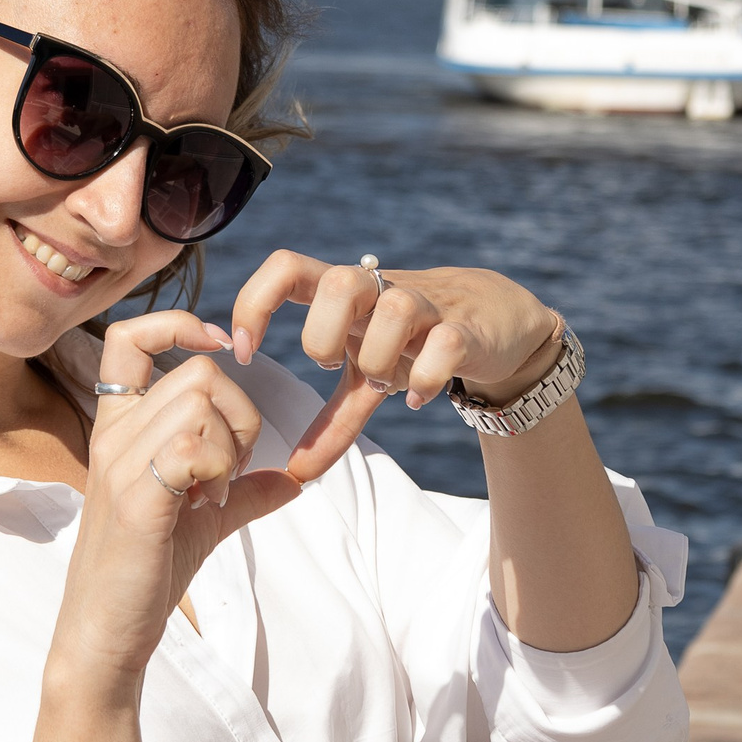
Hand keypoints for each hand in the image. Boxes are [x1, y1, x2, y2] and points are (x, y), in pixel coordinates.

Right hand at [55, 310, 302, 685]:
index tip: (217, 349)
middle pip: (200, 374)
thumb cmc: (144, 575)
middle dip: (239, 416)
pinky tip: (210, 504)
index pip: (130, 338)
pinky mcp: (136, 498)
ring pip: (202, 404)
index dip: (178, 326)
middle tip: (228, 472)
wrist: (105, 633)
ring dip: (230, 447)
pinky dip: (220, 470)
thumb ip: (244, 491)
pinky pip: (193, 446)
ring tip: (215, 494)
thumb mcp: (203, 521)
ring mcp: (121, 464)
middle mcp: (114, 436)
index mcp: (120, 429)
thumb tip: (293, 480)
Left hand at [229, 254, 561, 482]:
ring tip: (381, 381)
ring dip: (378, 359)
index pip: (286, 267)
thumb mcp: (365, 380)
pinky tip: (419, 398)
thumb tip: (295, 474)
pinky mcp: (467, 328)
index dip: (254, 303)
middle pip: (339, 282)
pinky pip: (444, 345)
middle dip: (324, 336)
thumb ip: (331, 422)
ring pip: (395, 310)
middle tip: (331, 363)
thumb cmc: (413, 345)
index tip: (244, 352)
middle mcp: (382, 290)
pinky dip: (425, 380)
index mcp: (344, 293)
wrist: (496, 324)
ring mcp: (428, 305)